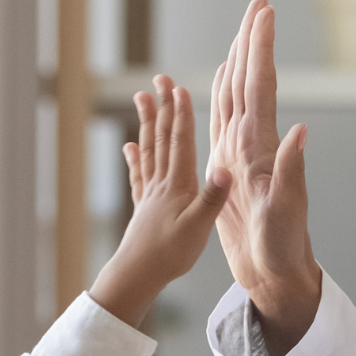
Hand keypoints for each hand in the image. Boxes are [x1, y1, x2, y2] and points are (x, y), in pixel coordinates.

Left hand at [87, 74, 231, 328]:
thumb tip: (225, 169)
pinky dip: (134, 157)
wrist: (138, 275)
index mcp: (178, 185)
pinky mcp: (143, 207)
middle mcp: (161, 183)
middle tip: (159, 79)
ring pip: (148, 149)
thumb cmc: (171, 255)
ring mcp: (149, 193)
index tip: (179, 87)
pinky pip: (138, 175)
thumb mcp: (199, 228)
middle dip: (163, 107)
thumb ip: (213, 198)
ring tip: (141, 98)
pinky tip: (129, 146)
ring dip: (147, 122)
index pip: (180, 142)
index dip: (181, 114)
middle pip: (162, 137)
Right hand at [207, 0, 320, 355]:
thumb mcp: (285, 212)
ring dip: (239, 61)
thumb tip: (301, 131)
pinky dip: (222, 94)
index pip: (260, 85)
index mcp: (260, 146)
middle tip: (257, 3)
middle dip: (252, 41)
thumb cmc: (281, 248)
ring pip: (236, 95)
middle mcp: (253, 143)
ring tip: (241, 31)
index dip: (260, 47)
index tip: (264, 11)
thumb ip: (291, 172)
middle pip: (250, 81)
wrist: (276, 274)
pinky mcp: (231, 166)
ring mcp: (242, 153)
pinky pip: (222, 120)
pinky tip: (222, 81)